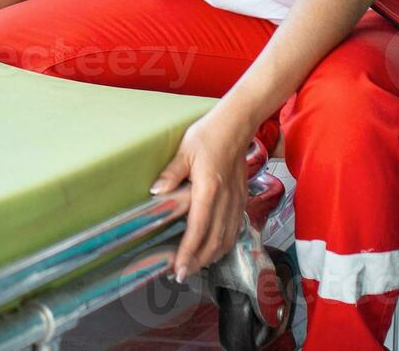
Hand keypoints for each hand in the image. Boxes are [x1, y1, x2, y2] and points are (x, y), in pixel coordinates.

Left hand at [151, 109, 251, 281]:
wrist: (236, 125)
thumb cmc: (208, 135)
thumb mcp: (184, 151)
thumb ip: (171, 174)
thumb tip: (156, 192)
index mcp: (209, 189)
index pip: (198, 228)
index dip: (188, 251)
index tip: (179, 268)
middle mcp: (226, 199)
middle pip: (214, 240)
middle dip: (198, 261)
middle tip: (182, 273)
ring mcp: (236, 200)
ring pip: (227, 237)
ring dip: (212, 255)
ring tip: (196, 265)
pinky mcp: (242, 198)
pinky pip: (235, 227)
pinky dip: (225, 243)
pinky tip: (216, 248)